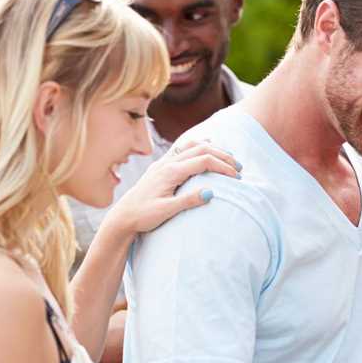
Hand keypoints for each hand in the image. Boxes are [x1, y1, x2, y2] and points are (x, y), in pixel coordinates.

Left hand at [107, 142, 239, 234]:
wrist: (122, 217)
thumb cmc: (142, 216)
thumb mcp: (166, 211)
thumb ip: (188, 201)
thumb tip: (211, 192)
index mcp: (170, 172)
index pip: (203, 161)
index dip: (223, 166)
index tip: (237, 176)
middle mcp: (167, 163)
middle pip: (201, 149)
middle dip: (222, 156)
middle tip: (239, 167)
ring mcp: (163, 163)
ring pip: (192, 146)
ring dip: (212, 149)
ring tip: (227, 157)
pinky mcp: (161, 167)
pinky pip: (182, 149)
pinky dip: (198, 146)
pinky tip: (205, 148)